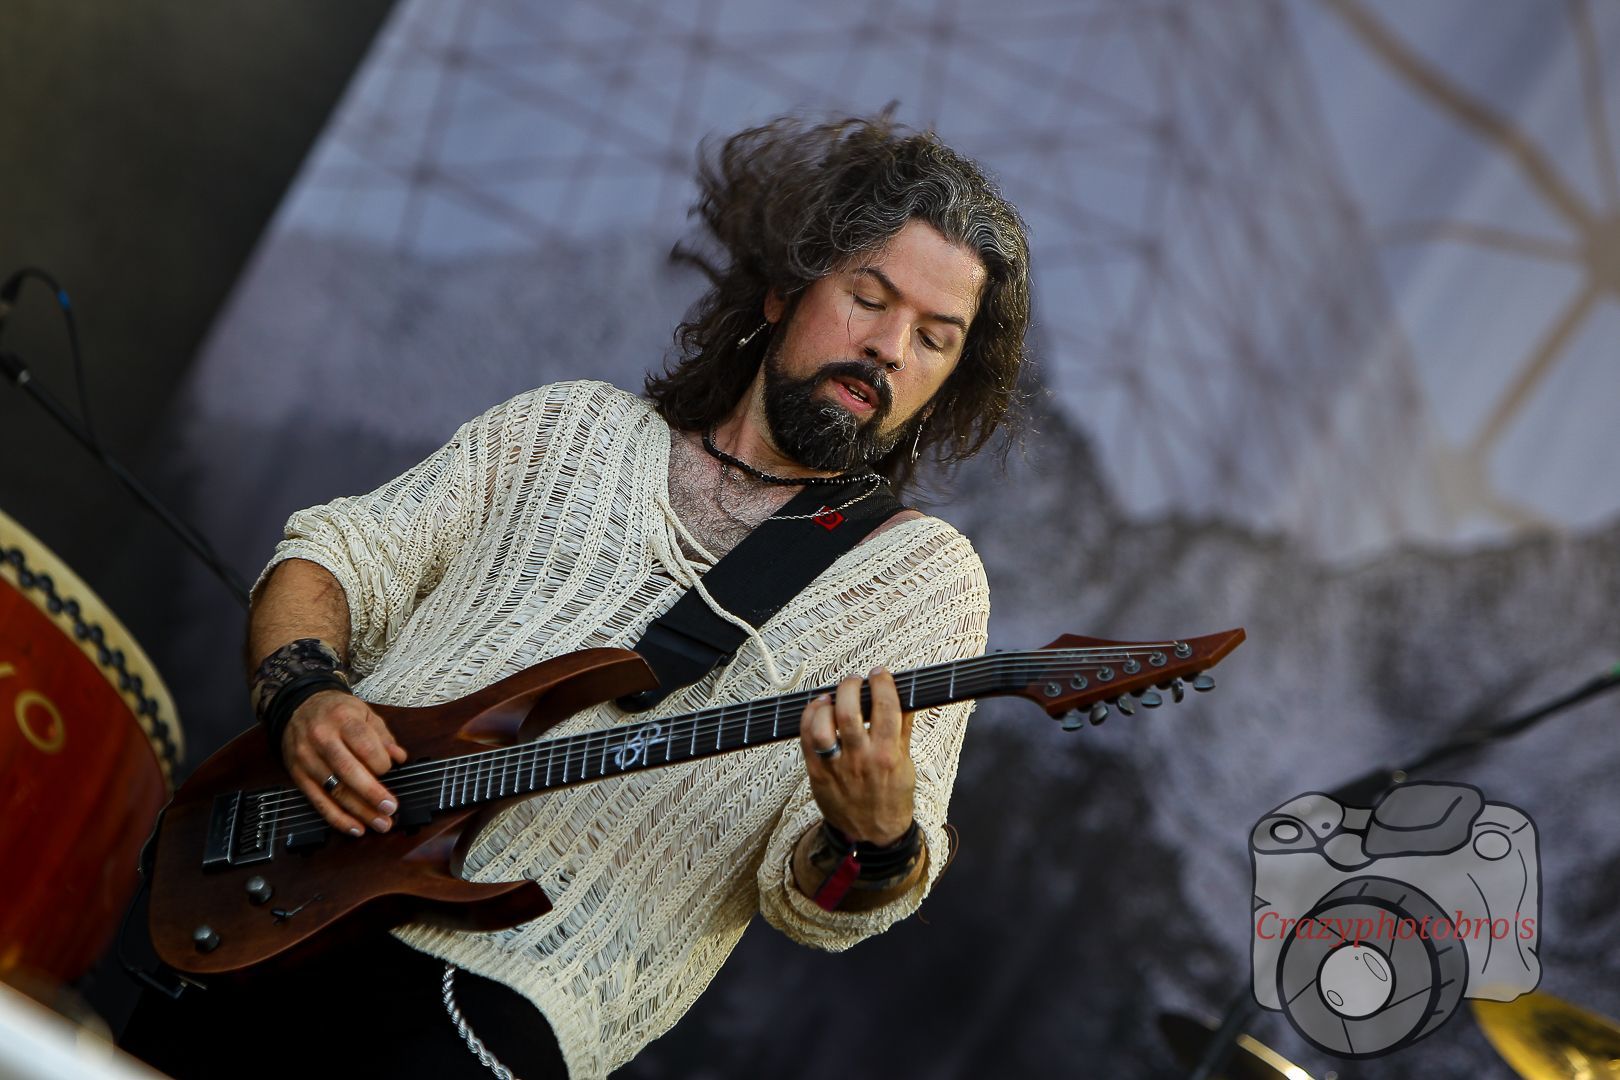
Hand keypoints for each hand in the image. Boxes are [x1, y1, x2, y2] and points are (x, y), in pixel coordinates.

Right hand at [282, 690, 407, 835]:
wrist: (298, 707)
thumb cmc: (336, 711)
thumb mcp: (363, 712)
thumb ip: (383, 736)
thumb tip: (400, 758)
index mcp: (342, 719)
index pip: (364, 745)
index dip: (381, 763)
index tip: (391, 770)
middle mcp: (322, 739)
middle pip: (349, 770)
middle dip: (372, 793)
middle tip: (391, 808)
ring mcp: (307, 759)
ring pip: (335, 790)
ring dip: (359, 811)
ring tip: (381, 824)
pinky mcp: (298, 776)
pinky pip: (318, 802)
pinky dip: (337, 818)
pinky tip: (355, 828)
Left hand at [798, 667, 914, 845]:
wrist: (873, 833)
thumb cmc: (892, 796)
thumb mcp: (906, 762)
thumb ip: (904, 728)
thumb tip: (906, 697)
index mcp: (888, 755)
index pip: (886, 707)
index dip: (883, 684)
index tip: (880, 674)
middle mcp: (861, 760)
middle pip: (850, 711)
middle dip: (851, 687)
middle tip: (856, 681)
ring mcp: (836, 767)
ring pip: (823, 724)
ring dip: (826, 702)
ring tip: (834, 697)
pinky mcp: (817, 773)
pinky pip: (806, 738)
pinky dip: (809, 717)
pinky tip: (818, 709)